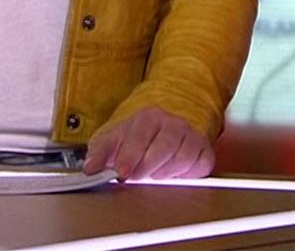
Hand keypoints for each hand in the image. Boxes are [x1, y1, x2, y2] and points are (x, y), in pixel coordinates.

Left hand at [82, 106, 212, 180]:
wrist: (165, 130)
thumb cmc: (139, 138)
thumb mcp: (114, 140)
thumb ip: (100, 153)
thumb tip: (90, 168)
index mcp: (150, 116)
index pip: (141, 134)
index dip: (130, 155)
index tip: (121, 172)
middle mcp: (173, 123)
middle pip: (164, 146)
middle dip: (147, 166)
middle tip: (136, 177)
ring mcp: (191, 137)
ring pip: (182, 158)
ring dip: (164, 172)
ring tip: (153, 175)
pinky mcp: (204, 151)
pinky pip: (199, 166)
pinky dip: (185, 175)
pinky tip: (173, 174)